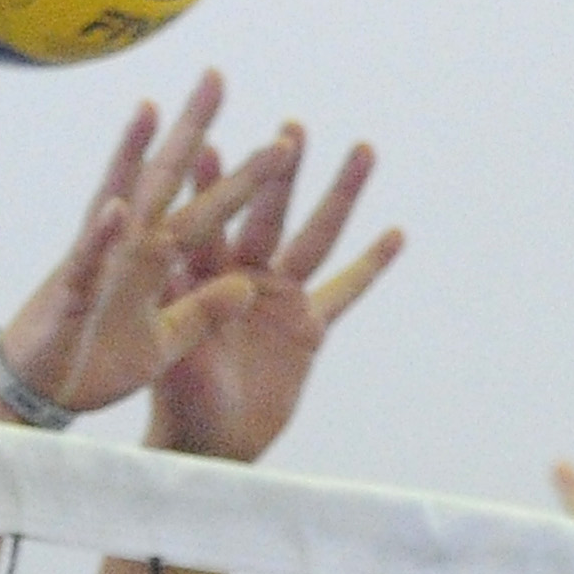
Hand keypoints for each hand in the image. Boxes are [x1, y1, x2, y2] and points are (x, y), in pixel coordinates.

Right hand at [0, 71, 301, 423]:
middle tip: (217, 77)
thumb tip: (248, 285)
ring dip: (134, 157)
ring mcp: (100, 265)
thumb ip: (204, 311)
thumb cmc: (93, 362)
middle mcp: (128, 249)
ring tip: (153, 108)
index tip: (279, 141)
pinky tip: (118, 206)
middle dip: (192, 130)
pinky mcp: (74, 295)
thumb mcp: (165, 342)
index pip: (204, 207)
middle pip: (165, 180)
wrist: (37, 396)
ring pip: (121, 201)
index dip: (240, 175)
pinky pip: (89, 261)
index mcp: (154, 260)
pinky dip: (101, 235)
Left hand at [145, 130, 402, 463]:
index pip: (206, 219)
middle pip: (267, 212)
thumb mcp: (178, 359)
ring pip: (315, 236)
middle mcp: (241, 274)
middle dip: (281, 171)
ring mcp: (279, 295)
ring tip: (362, 150)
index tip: (216, 143)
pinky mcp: (309, 325)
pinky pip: (346, 289)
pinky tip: (395, 234)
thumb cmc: (178, 402)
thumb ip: (198, 317)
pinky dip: (371, 265)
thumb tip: (231, 285)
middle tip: (293, 128)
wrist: (209, 444)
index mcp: (198, 277)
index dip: (214, 185)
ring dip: (340, 195)